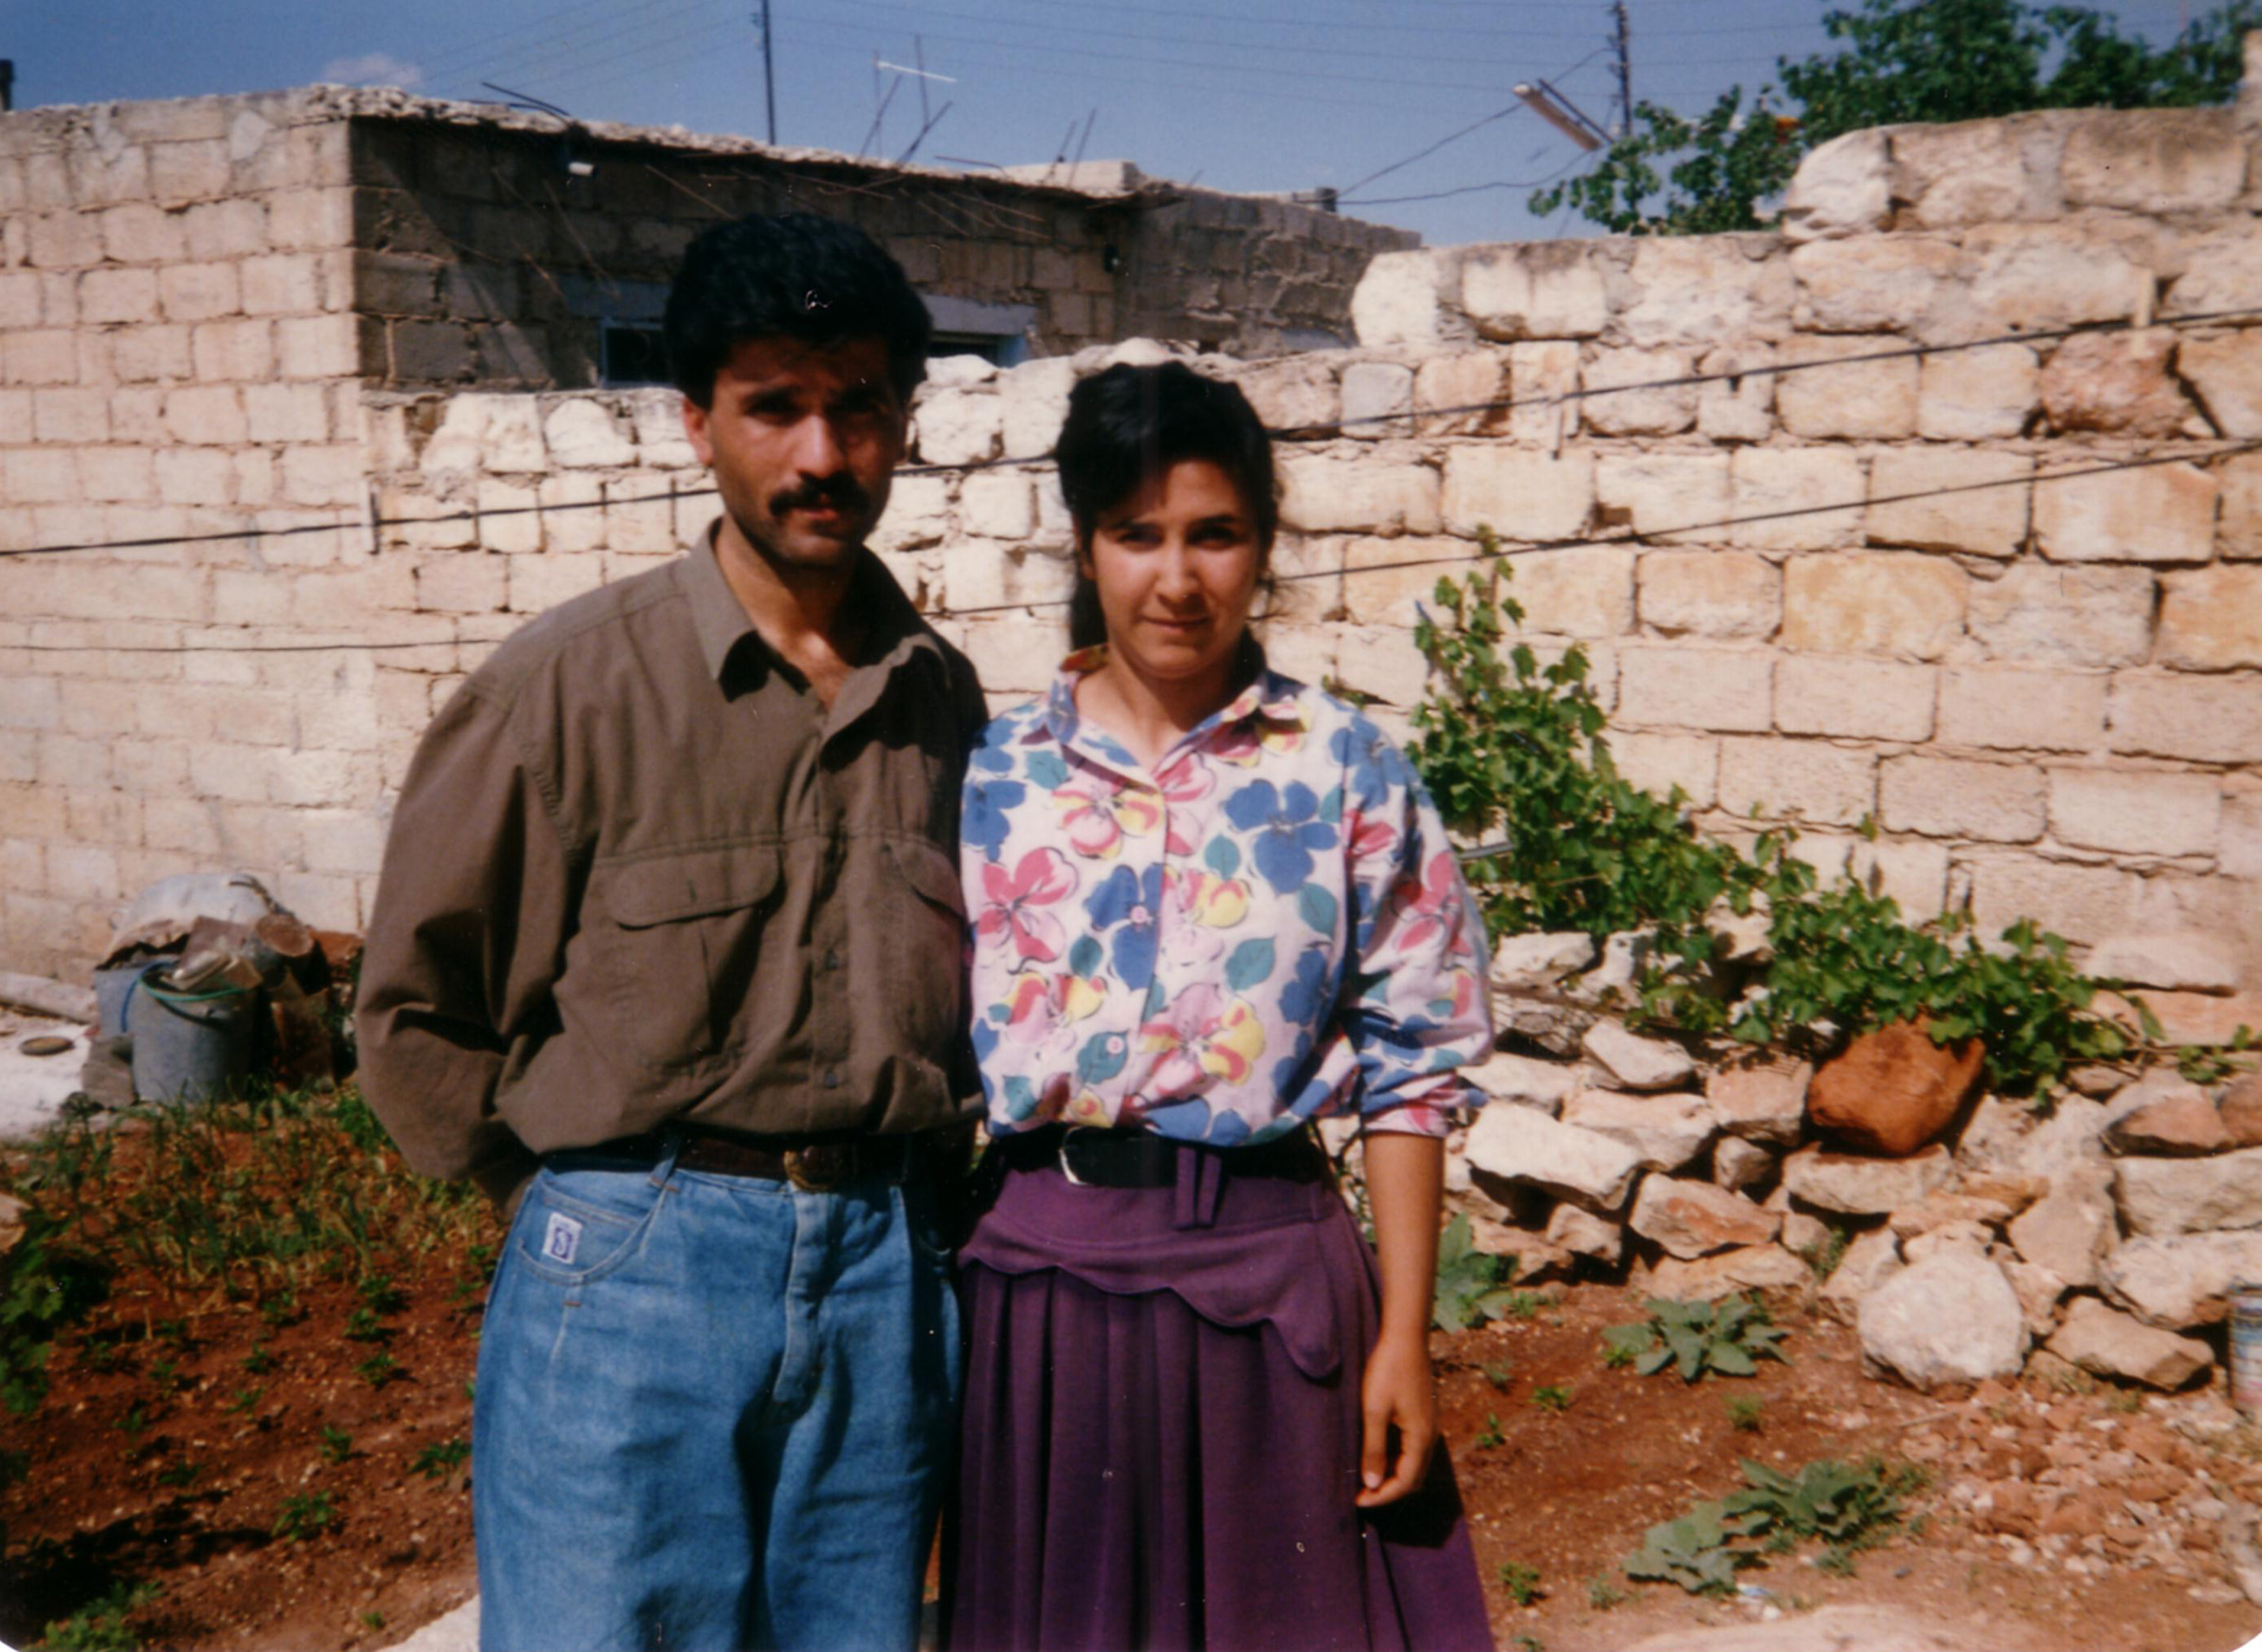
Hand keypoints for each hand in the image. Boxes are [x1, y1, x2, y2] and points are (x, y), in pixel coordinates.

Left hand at [1355, 1328, 1436, 1508]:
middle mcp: (1430, 1436)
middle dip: (1388, 1491)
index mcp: (1420, 1438)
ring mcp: (1428, 1425)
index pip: (1405, 1482)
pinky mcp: (1423, 1415)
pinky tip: (1377, 1455)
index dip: (1381, 1496)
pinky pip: (1412, 1449)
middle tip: (1360, 1495)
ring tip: (1366, 1478)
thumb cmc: (1388, 1370)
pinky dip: (1397, 1460)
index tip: (1357, 1501)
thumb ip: (1373, 1448)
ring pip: (1414, 1464)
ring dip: (1393, 1476)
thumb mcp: (1374, 1410)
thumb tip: (1372, 1483)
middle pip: (1413, 1478)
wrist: (1405, 1337)